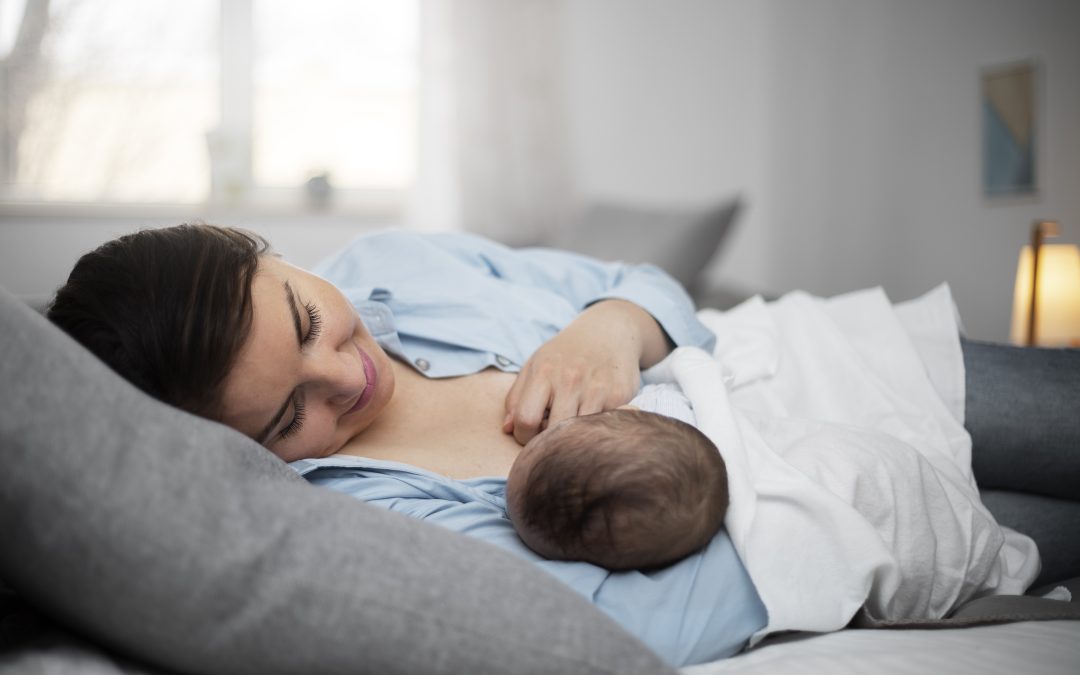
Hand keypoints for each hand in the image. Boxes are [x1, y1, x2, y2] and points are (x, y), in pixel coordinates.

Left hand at [502, 300, 670, 444]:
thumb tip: (507, 429)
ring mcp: (597, 389)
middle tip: (552, 433)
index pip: (526, 419)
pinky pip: (601, 427)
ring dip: (573, 437)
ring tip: (571, 426)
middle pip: (553, 431)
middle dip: (549, 440)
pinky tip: (592, 417)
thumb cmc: (565, 354)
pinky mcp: (620, 397)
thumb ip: (516, 398)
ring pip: (578, 434)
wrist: (609, 332)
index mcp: (543, 372)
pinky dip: (594, 429)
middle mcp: (570, 380)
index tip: (531, 433)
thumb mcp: (534, 366)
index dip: (524, 436)